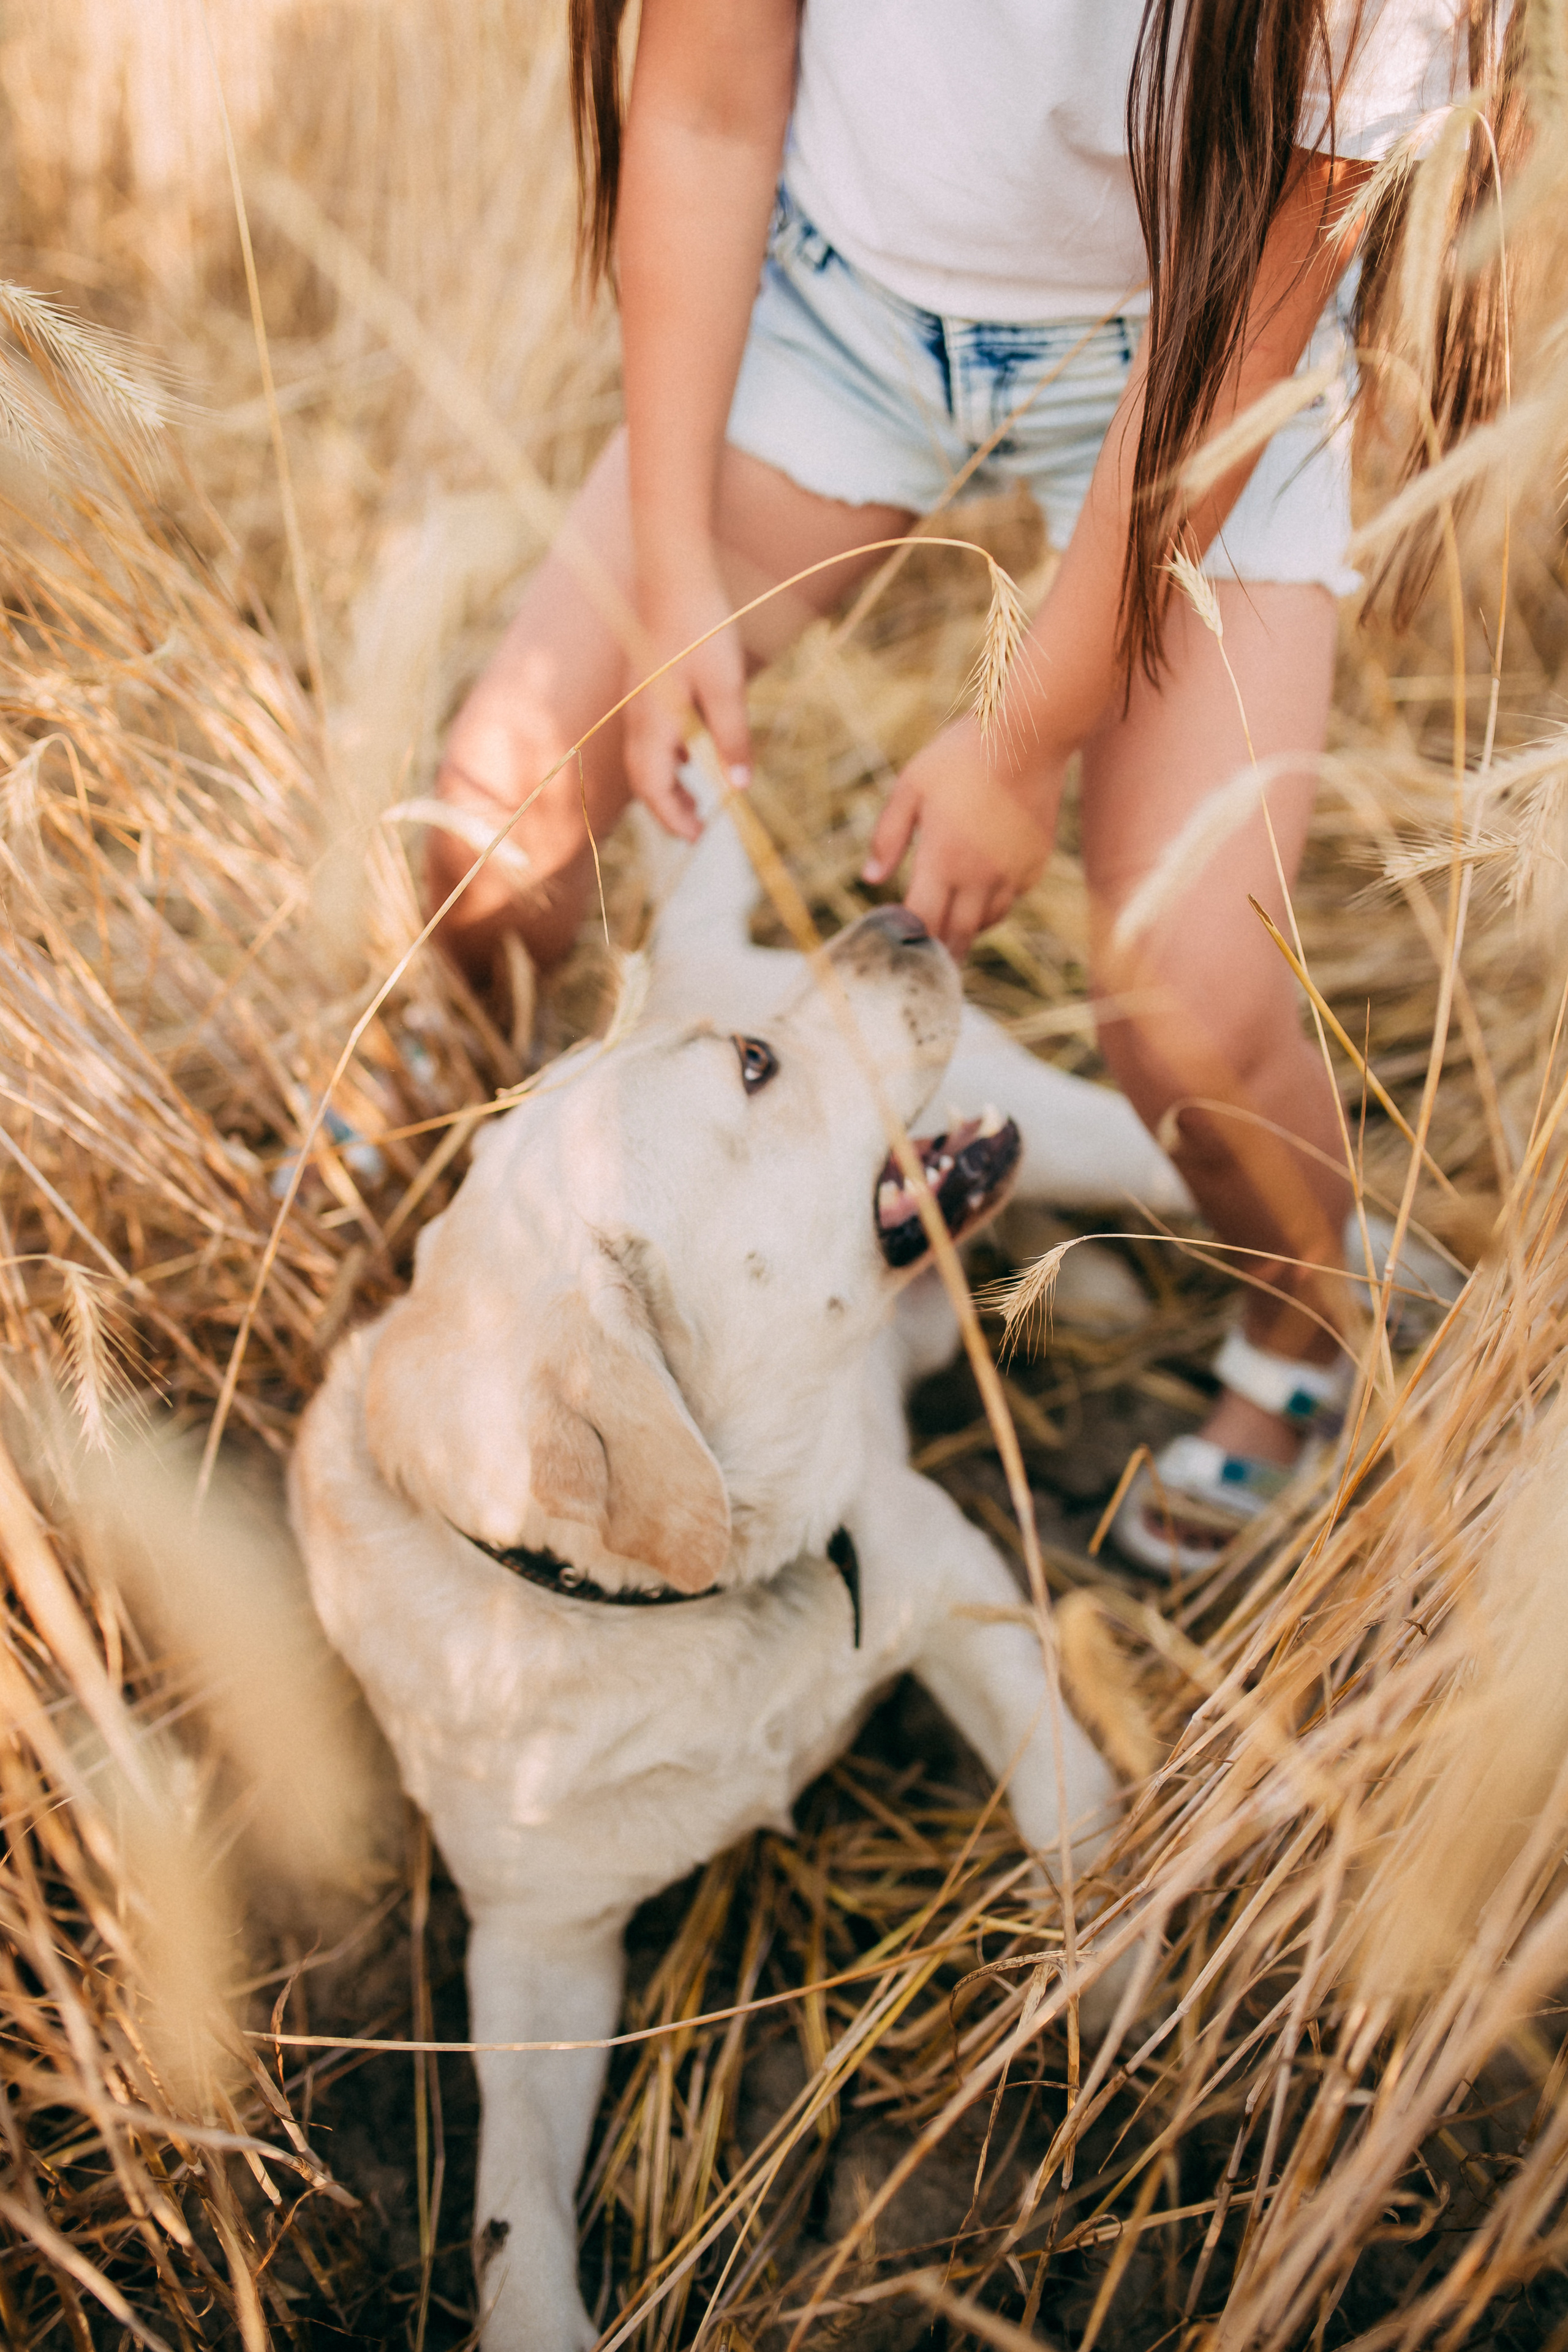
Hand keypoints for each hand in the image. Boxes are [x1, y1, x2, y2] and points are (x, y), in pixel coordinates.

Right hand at [624, 559, 750, 838]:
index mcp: (652, 724)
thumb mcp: (726, 686)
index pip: (653, 789)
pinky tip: (688, 753)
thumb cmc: (702, 627)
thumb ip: (732, 738)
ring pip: (646, 755)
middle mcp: (636, 716)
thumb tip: (740, 787)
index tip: (699, 838)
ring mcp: (637, 698)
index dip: (674, 819)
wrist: (673, 571)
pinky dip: (667, 753)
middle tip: (699, 828)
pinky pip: (650, 732)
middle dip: (668, 808)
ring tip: (694, 798)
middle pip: (644, 778)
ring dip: (668, 782)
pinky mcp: (644, 681)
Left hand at [863, 716, 1063, 958]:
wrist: (1026, 737)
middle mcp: (979, 876)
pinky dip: (994, 905)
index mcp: (942, 861)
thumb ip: (888, 836)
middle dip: (939, 950)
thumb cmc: (961, 756)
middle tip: (927, 961)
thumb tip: (870, 879)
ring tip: (951, 932)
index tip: (898, 942)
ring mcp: (1011, 872)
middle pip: (957, 934)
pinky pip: (1012, 899)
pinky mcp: (1034, 862)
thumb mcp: (910, 788)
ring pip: (987, 921)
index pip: (923, 921)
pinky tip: (981, 894)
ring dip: (966, 930)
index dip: (909, 937)